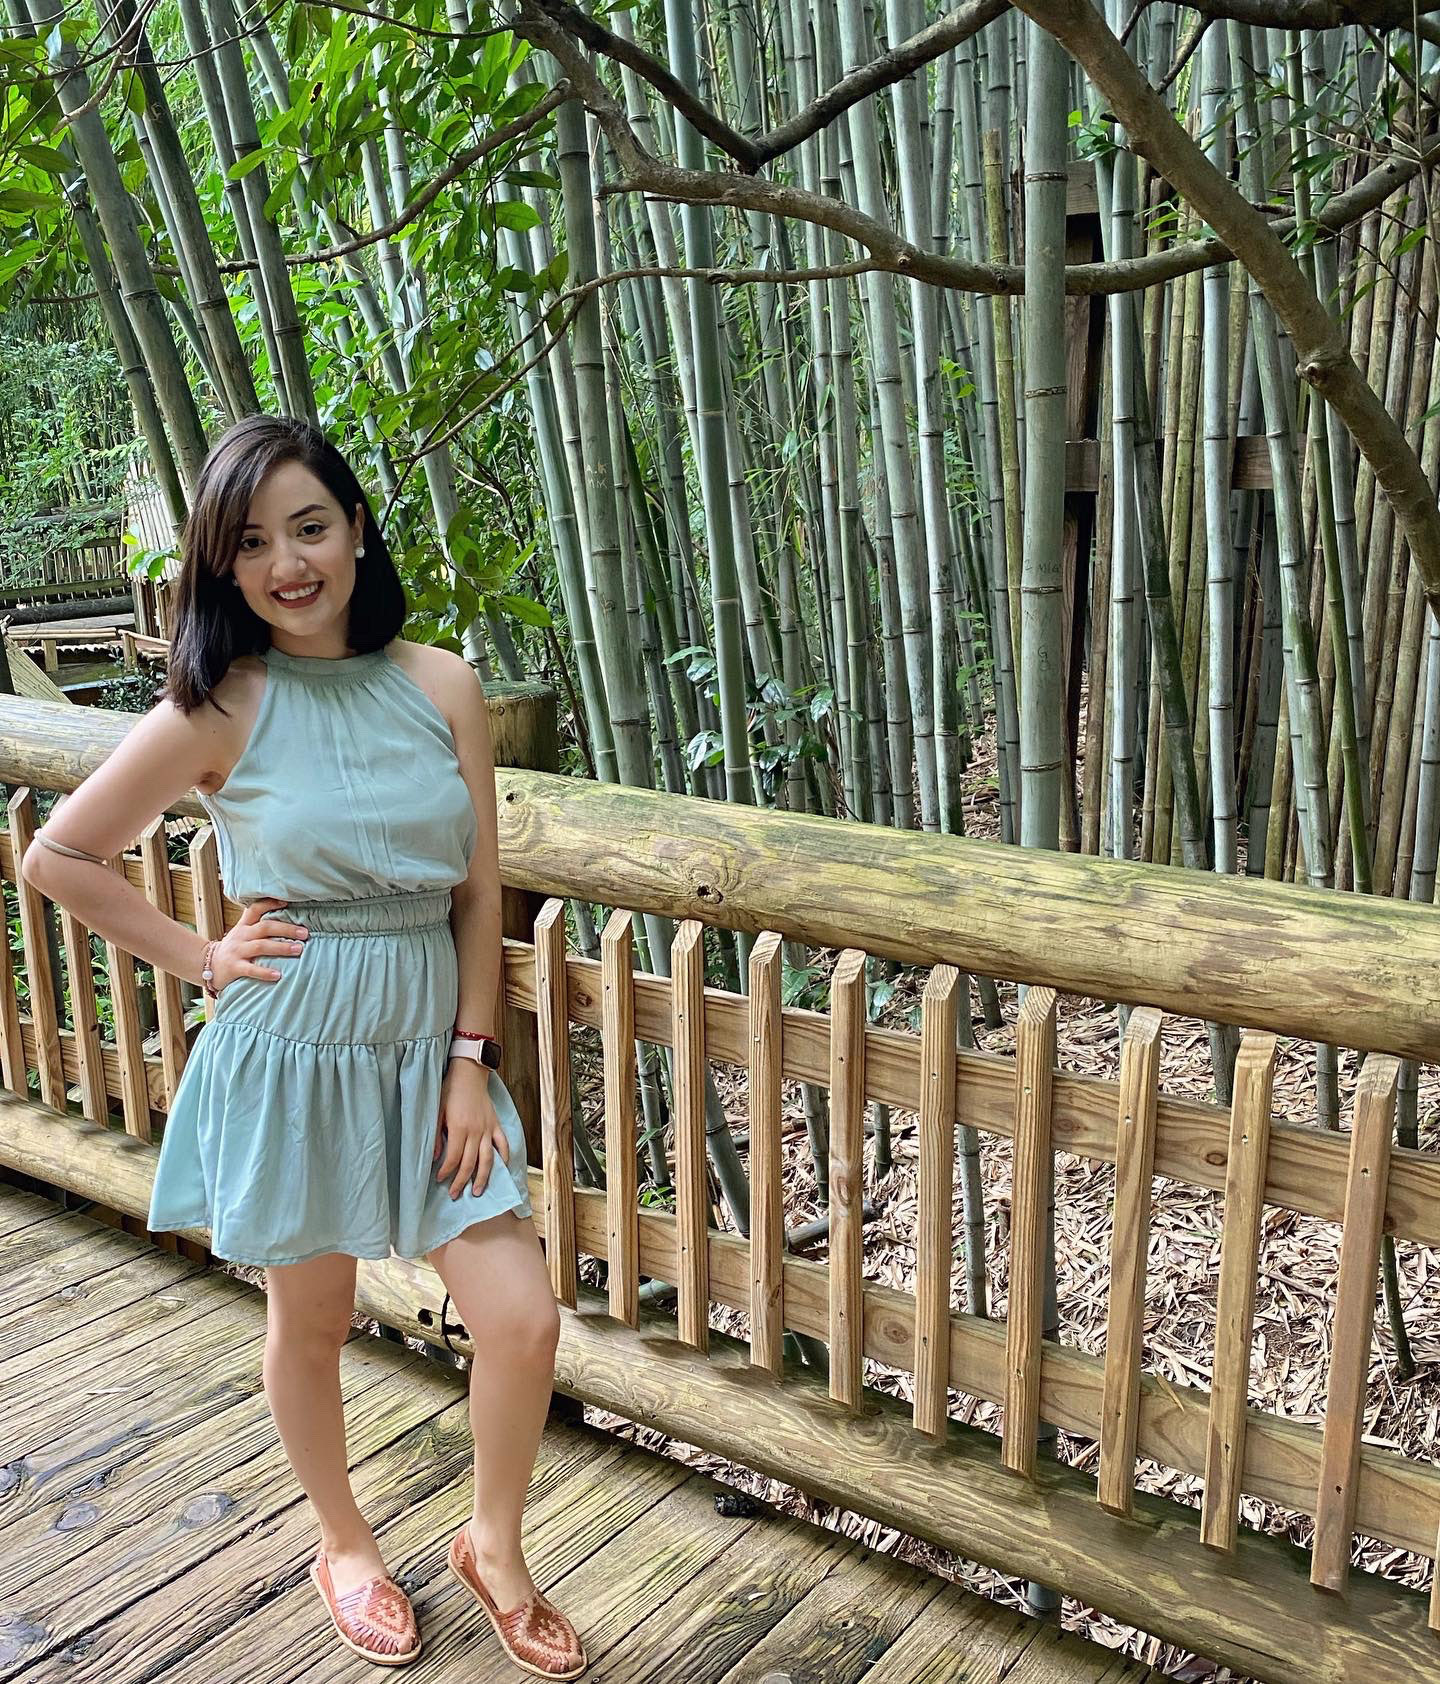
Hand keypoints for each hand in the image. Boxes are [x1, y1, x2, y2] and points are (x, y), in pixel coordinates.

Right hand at [210, 896, 308, 990]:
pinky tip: (278, 975)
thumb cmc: (234, 948)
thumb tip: (286, 915)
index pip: (256, 908)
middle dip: (286, 929)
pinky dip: (265, 972)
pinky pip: (251, 969)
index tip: (287, 902)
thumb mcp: (242, 932)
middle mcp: (241, 936)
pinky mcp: (234, 967)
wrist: (207, 965)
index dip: (271, 903)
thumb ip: (259, 924)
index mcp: (244, 925)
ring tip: (298, 949)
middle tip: (305, 933)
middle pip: (265, 927)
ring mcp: (237, 951)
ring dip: (281, 948)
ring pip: (260, 946)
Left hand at [433, 1059, 508, 1198]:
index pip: (453, 1158)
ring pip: (488, 1159)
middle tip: (455, 1194)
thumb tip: (436, 1158)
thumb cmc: (450, 1090)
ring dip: (483, 1178)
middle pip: (469, 1163)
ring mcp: (488, 1129)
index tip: (439, 1179)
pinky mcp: (496, 1124)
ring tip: (477, 1191)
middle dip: (461, 1182)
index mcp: (459, 1128)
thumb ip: (437, 1136)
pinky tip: (501, 1168)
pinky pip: (502, 1144)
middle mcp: (475, 1132)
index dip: (446, 1172)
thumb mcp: (437, 1111)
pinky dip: (504, 1157)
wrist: (469, 1073)